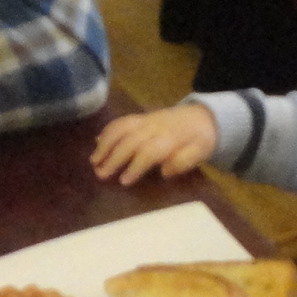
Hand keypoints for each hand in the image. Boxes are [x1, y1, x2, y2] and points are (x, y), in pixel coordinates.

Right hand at [89, 105, 220, 184]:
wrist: (203, 115)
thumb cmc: (200, 139)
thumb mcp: (201, 152)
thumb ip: (184, 161)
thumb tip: (165, 171)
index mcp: (170, 138)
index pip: (149, 152)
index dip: (135, 166)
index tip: (123, 181)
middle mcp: (154, 127)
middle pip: (130, 140)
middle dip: (113, 157)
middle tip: (100, 175)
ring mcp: (146, 120)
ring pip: (121, 128)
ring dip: (105, 143)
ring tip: (94, 161)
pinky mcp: (140, 117)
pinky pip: (121, 121)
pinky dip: (107, 131)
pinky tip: (97, 142)